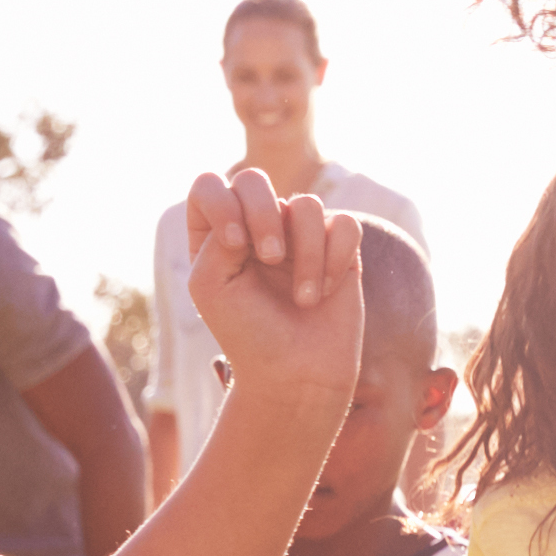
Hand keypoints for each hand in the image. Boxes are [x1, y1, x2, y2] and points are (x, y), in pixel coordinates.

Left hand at [181, 167, 362, 407]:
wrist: (297, 376)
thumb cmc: (248, 335)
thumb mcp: (210, 285)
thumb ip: (218, 235)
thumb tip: (265, 206)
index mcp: (216, 234)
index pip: (210, 186)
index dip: (222, 203)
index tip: (234, 244)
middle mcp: (256, 227)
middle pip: (254, 179)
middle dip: (264, 215)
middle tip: (270, 258)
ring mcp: (299, 235)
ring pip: (307, 205)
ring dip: (306, 254)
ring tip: (303, 299)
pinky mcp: (339, 249)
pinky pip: (345, 225)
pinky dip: (336, 258)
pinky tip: (326, 291)